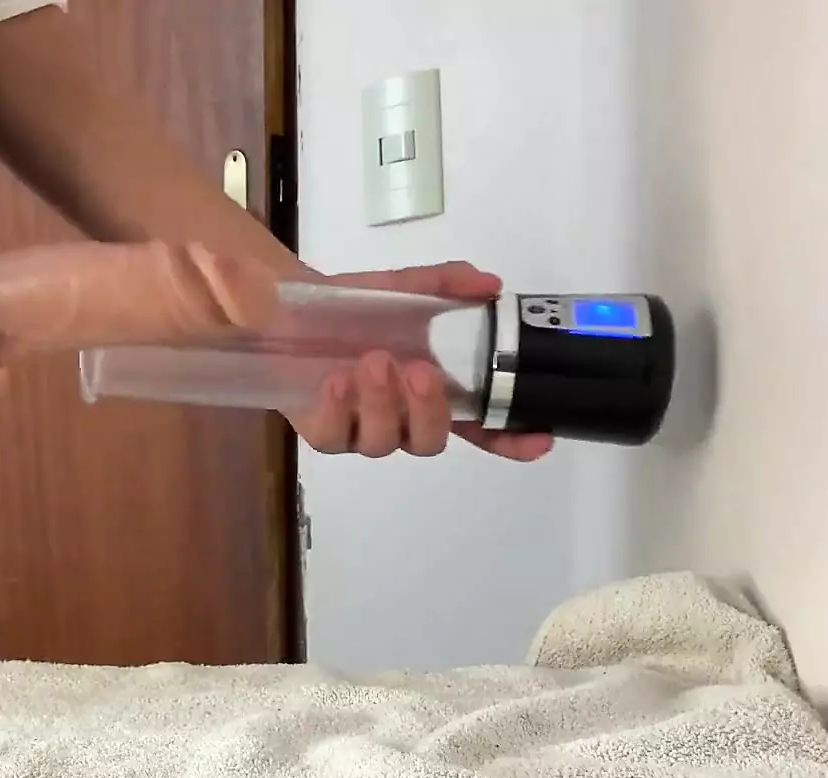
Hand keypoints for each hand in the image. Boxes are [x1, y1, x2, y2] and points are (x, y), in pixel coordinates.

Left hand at [285, 261, 553, 461]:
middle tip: (419, 370)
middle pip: (430, 441)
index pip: (481, 426)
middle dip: (429, 410)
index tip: (538, 435)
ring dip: (383, 403)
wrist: (288, 304)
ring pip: (384, 443)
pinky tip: (337, 380)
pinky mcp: (322, 432)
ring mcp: (361, 430)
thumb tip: (490, 286)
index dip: (510, 437)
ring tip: (372, 361)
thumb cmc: (353, 305)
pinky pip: (335, 438)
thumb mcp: (403, 288)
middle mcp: (401, 419)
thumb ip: (447, 285)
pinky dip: (340, 410)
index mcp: (432, 392)